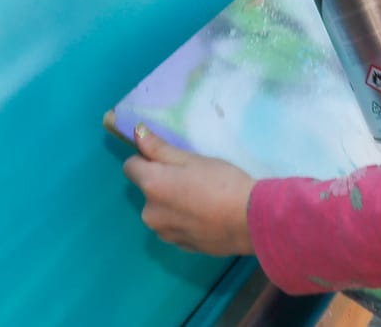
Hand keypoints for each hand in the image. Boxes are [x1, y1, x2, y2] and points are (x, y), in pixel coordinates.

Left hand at [122, 124, 255, 256]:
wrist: (249, 221)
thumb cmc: (222, 182)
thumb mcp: (192, 159)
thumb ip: (160, 148)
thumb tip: (136, 133)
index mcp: (151, 186)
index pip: (131, 166)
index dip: (146, 158)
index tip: (169, 158)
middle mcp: (150, 213)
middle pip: (148, 190)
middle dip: (163, 182)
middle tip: (193, 177)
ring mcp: (164, 233)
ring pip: (161, 210)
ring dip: (172, 203)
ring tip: (202, 198)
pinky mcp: (180, 246)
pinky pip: (174, 226)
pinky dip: (184, 220)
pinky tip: (206, 216)